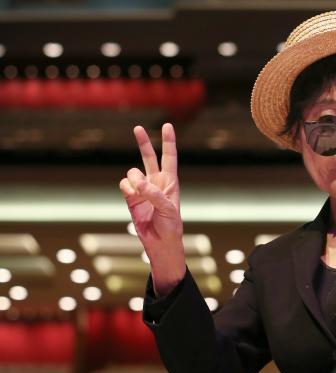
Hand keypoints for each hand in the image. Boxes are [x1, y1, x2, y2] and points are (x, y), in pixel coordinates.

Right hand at [119, 123, 185, 295]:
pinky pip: (124, 184)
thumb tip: (138, 182)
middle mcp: (156, 182)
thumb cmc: (171, 226)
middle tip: (137, 127)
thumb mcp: (168, 210)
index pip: (169, 157)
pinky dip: (126, 189)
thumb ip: (154, 194)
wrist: (160, 242)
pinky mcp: (130, 197)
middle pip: (149, 156)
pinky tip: (132, 197)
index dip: (168, 141)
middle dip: (143, 142)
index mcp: (170, 181)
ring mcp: (142, 189)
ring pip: (132, 172)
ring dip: (134, 180)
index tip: (168, 125)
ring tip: (140, 194)